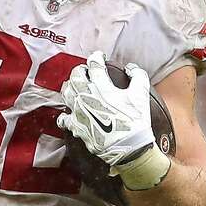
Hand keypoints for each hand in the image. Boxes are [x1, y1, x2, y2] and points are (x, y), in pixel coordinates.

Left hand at [58, 52, 154, 169]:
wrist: (129, 148)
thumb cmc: (136, 121)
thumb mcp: (141, 95)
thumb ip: (138, 76)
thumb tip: (130, 68)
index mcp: (101, 87)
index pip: (94, 65)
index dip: (97, 57)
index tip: (100, 57)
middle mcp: (86, 97)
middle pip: (75, 76)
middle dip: (80, 70)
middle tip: (86, 70)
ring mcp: (78, 112)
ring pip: (66, 93)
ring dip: (70, 86)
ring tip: (76, 86)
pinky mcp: (76, 126)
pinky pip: (64, 118)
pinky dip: (66, 114)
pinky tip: (70, 113)